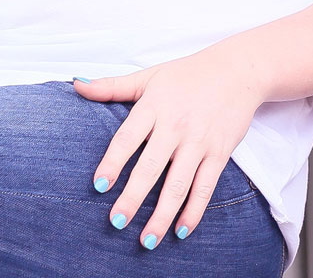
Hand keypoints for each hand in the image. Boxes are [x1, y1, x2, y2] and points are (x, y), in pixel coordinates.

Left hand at [72, 45, 266, 249]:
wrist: (236, 71)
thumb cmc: (186, 75)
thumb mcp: (147, 77)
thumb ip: (111, 86)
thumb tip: (76, 85)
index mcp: (152, 107)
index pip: (127, 139)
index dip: (112, 163)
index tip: (99, 185)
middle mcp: (175, 127)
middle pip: (150, 168)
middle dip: (133, 198)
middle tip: (116, 222)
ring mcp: (198, 142)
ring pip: (178, 185)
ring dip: (162, 215)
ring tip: (147, 240)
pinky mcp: (220, 154)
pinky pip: (205, 187)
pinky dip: (194, 211)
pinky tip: (180, 230)